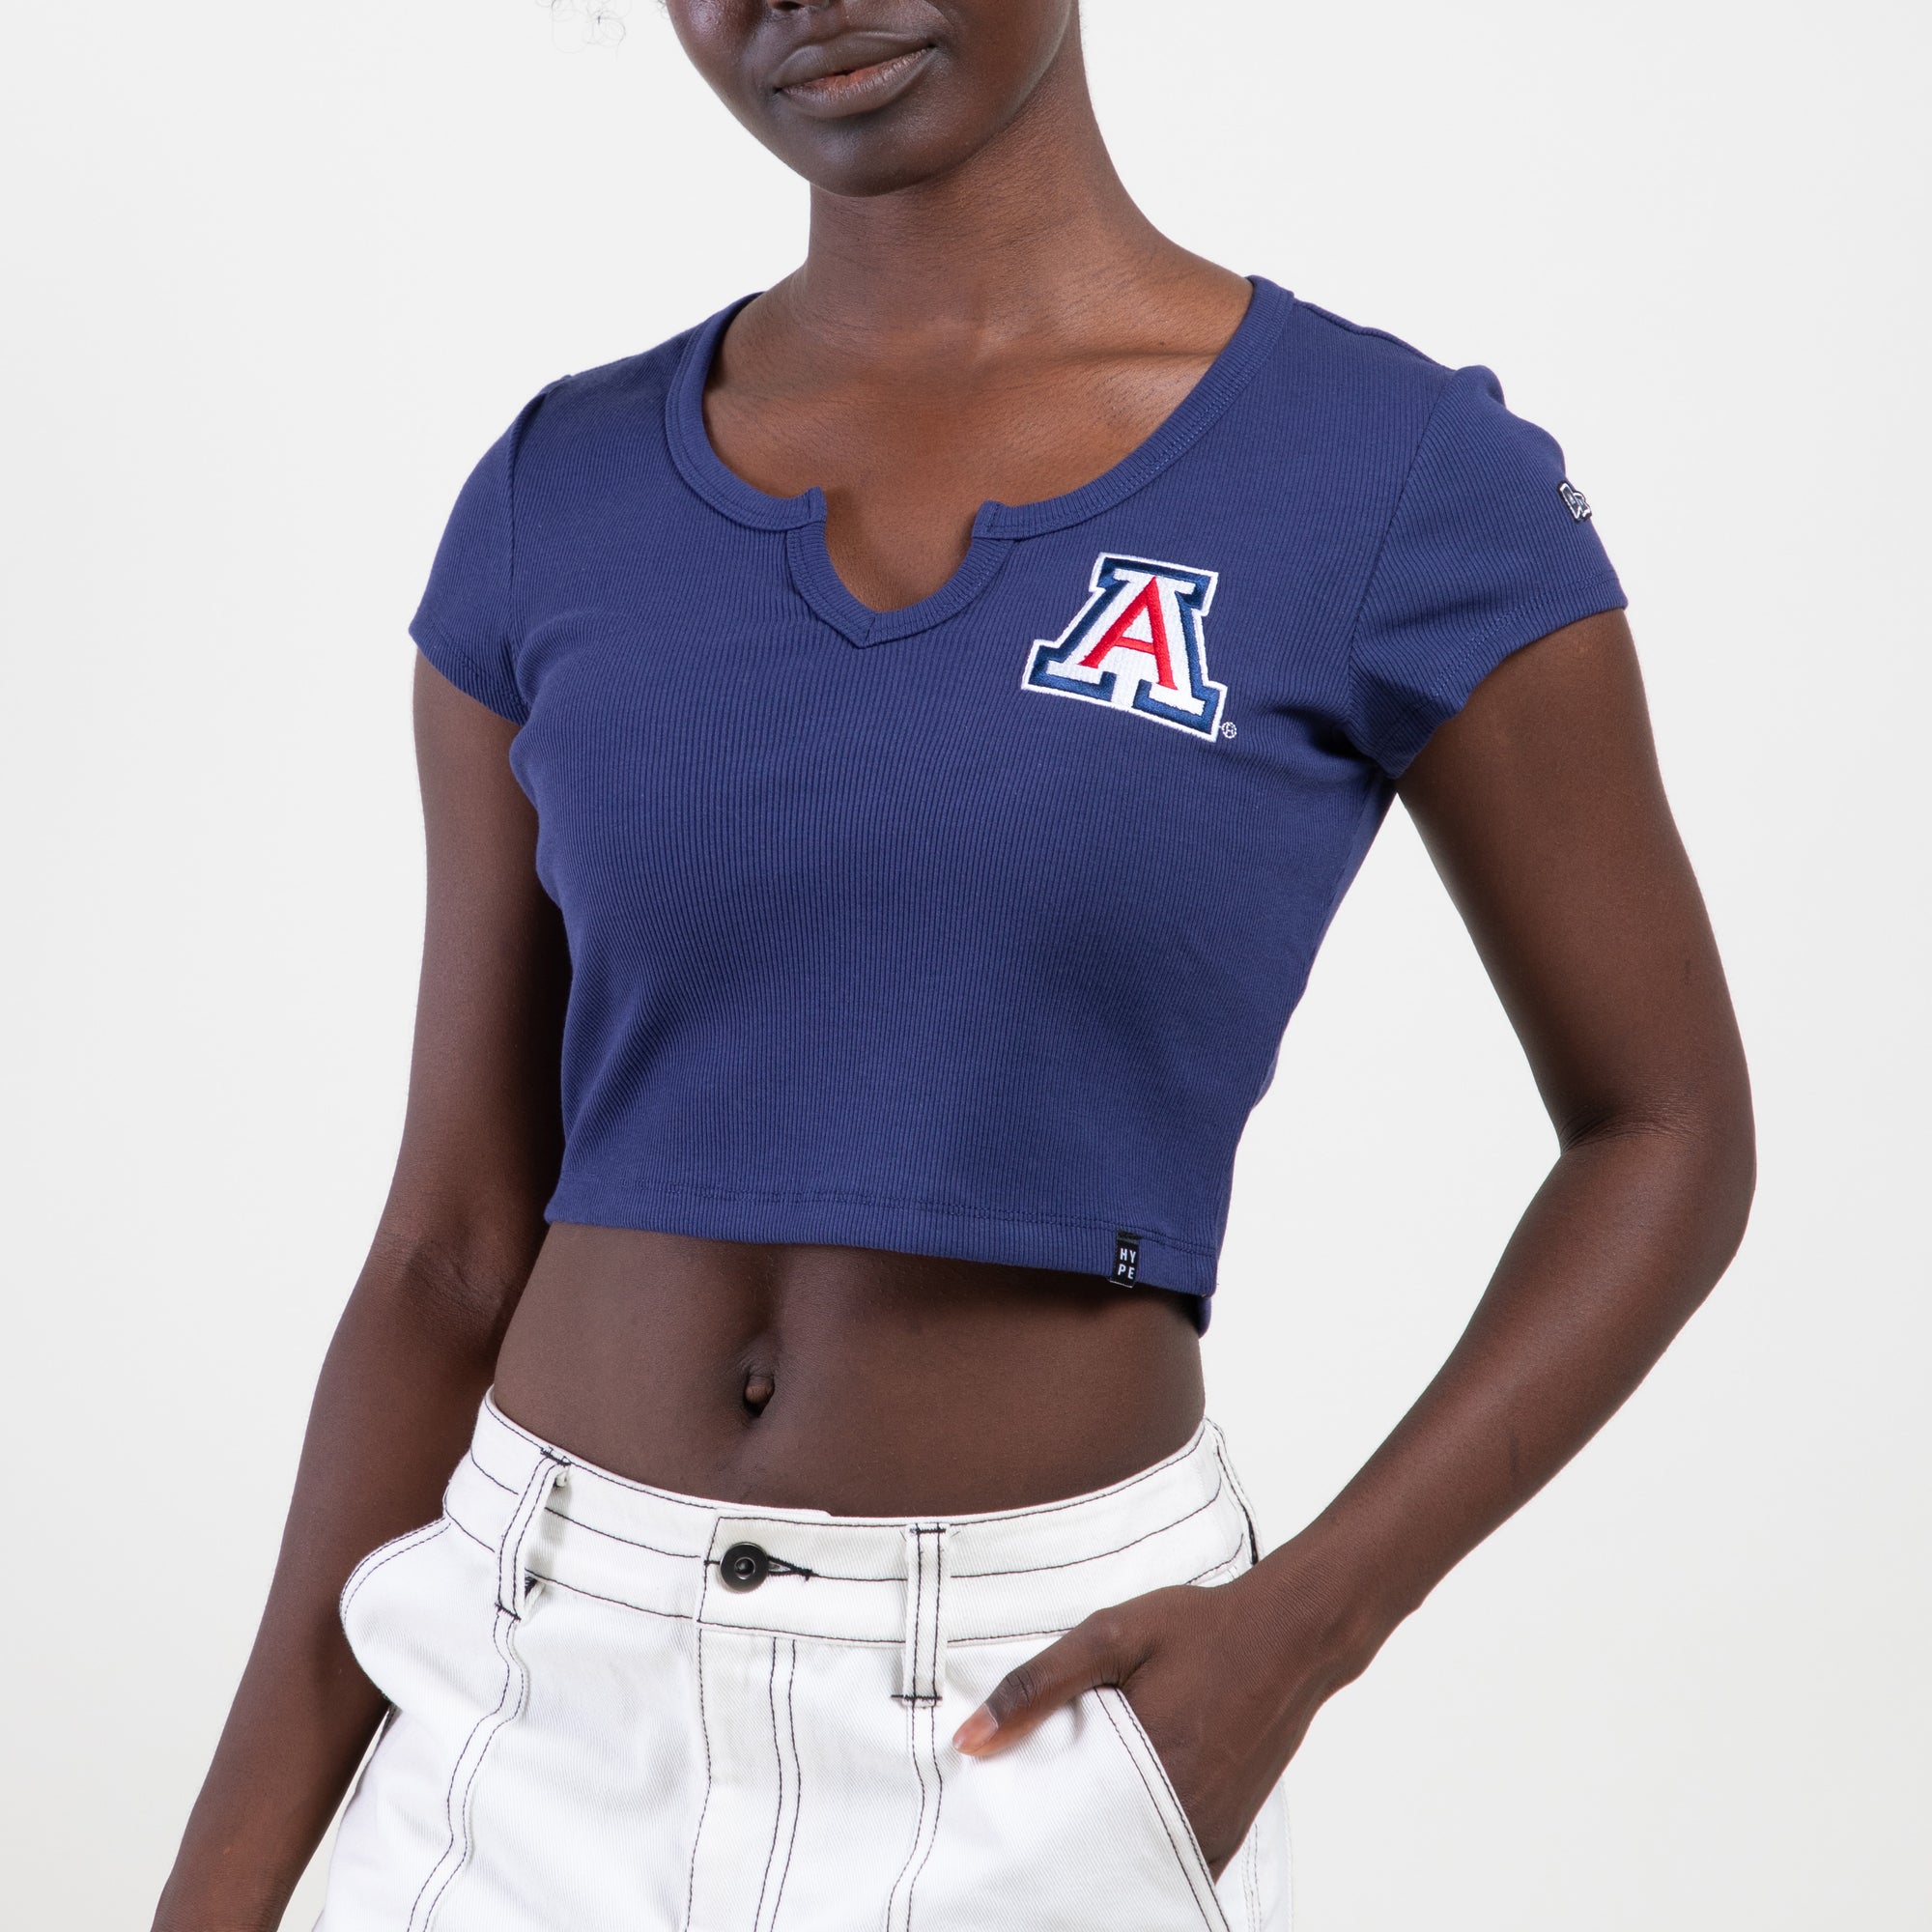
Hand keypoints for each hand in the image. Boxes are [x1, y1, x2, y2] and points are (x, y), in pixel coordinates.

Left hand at [953, 1547, 1380, 1877]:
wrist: (1291, 1635)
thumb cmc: (1202, 1630)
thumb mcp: (1112, 1635)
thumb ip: (1038, 1686)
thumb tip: (969, 1741)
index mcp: (1147, 1766)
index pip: (1063, 1831)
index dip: (1027, 1831)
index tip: (1001, 1820)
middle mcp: (1182, 1813)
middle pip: (1095, 1857)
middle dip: (1059, 1843)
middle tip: (1028, 1818)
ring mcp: (1208, 1831)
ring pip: (1133, 1866)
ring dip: (1099, 1847)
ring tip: (1071, 1810)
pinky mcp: (1226, 1834)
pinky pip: (1169, 1862)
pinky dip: (1138, 1848)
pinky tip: (1117, 1813)